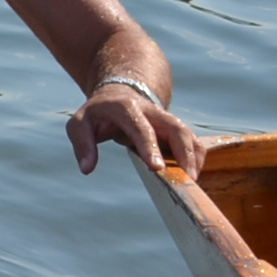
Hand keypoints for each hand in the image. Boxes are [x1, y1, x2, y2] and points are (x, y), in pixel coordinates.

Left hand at [69, 84, 199, 176]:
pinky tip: (192, 177)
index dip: (150, 147)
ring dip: (194, 158)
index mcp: (126, 108)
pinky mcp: (176, 129)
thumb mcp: (80, 124)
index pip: (141, 128)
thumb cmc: (98, 113)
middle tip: (186, 180)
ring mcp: (167, 119)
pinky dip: (196, 159)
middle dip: (184, 154)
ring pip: (189, 136)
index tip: (158, 168)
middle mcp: (152, 112)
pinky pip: (193, 143)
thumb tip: (87, 169)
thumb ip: (83, 144)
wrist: (119, 94)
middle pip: (176, 129)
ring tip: (192, 183)